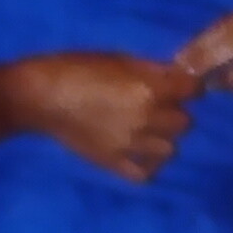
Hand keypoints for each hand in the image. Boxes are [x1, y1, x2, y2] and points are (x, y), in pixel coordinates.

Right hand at [9, 50, 196, 182]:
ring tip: (147, 128)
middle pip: (185, 122)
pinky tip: (140, 153)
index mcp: (150, 89)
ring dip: (163, 138)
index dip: (189, 85)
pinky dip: (148, 165)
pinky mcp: (113, 163)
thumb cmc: (77, 68)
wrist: (39, 97)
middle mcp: (147, 119)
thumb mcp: (119, 58)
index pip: (194, 90)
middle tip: (158, 104)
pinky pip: (145, 174)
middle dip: (175, 111)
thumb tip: (179, 74)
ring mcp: (131, 145)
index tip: (180, 84)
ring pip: (171, 149)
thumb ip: (153, 70)